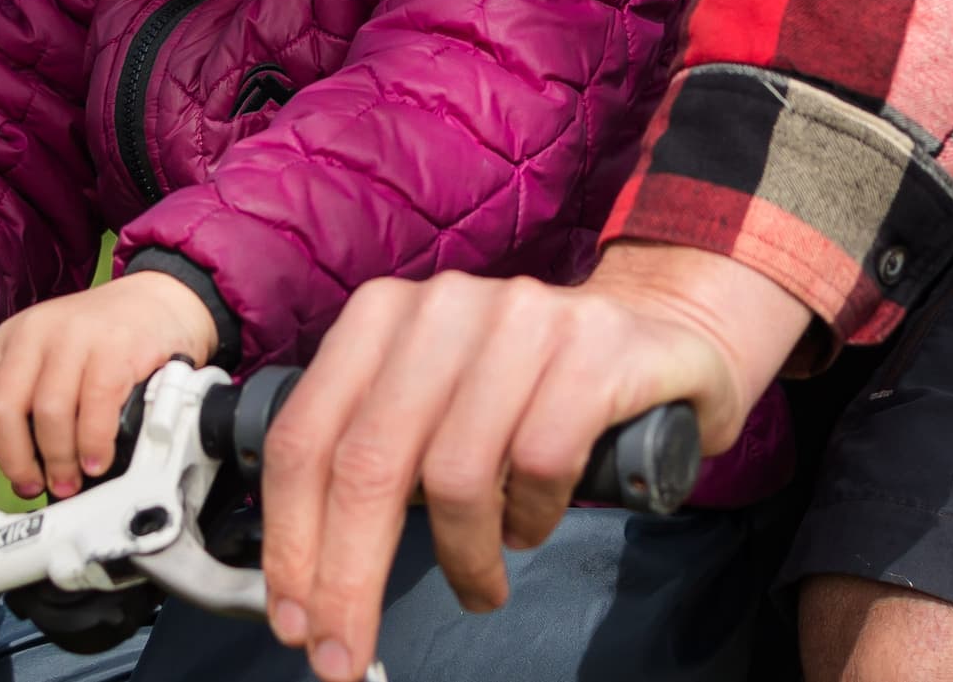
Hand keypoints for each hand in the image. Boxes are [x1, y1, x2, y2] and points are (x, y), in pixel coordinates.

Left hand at [0, 269, 219, 499]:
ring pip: (48, 413)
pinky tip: (98, 459)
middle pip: (5, 408)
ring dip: (60, 460)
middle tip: (41, 485)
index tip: (18, 474)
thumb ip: (34, 399)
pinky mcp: (115, 347)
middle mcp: (37, 331)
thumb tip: (28, 469)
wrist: (162, 299)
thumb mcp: (54, 357)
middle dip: (20, 461)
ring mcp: (76, 335)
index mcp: (13, 338)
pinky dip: (94, 444)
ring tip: (74, 479)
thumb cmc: (107, 340)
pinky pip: (94, 408)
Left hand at [254, 245, 813, 681]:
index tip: (294, 620)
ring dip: (461, 558)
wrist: (661, 333)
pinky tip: (531, 526)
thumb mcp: (434, 403)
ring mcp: (522, 320)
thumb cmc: (529, 391)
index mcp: (383, 315)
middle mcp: (443, 306)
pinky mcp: (594, 350)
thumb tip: (306, 575)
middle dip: (349, 579)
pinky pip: (540, 463)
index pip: (308, 436)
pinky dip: (530, 518)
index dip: (291, 540)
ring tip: (480, 582)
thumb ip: (373, 456)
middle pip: (369, 464)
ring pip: (455, 475)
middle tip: (346, 655)